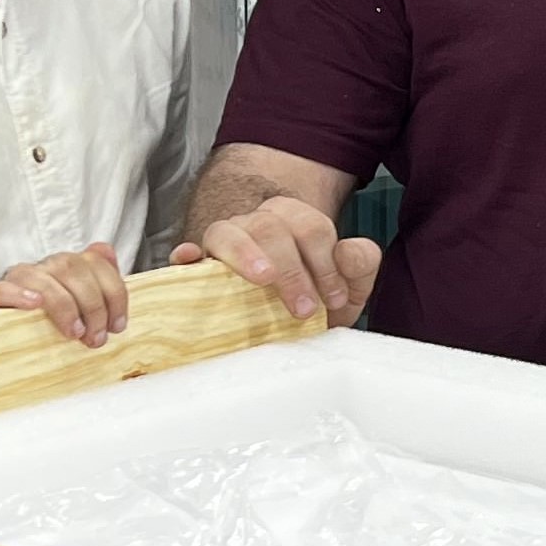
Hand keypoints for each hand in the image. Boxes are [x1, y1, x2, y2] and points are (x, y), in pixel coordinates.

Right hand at [0, 242, 130, 347]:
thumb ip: (97, 284)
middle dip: (92, 304)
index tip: (118, 325)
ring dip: (63, 304)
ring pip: (39, 276)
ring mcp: (11, 283)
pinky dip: (18, 295)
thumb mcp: (78, 315)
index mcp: (62, 270)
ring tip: (74, 332)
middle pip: (70, 266)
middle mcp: (39, 270)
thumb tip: (107, 252)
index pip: (93, 261)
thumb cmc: (43, 335)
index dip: (113, 291)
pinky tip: (35, 306)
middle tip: (96, 337)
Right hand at [173, 195, 381, 323]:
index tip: (334, 298)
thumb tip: (349, 252)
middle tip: (304, 309)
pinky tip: (190, 260)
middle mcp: (257, 225)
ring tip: (263, 278)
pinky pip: (186, 253)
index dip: (325, 261)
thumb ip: (359, 265)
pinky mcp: (198, 269)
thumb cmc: (313, 300)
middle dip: (292, 268)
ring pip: (227, 231)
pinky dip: (186, 255)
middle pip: (270, 225)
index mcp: (295, 222)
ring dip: (246, 254)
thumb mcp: (347, 288)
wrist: (283, 324)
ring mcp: (225, 244)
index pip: (310, 225)